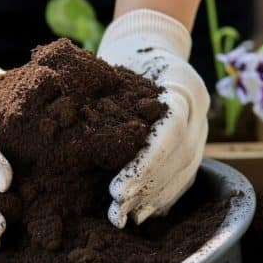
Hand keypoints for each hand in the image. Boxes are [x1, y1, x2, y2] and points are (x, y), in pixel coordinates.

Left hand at [96, 9, 209, 226]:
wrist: (150, 45)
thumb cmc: (122, 57)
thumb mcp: (111, 67)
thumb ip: (99, 93)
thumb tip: (61, 115)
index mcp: (181, 85)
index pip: (168, 133)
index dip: (145, 165)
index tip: (117, 190)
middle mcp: (198, 110)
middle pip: (179, 159)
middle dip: (147, 189)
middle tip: (116, 212)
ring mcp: (201, 128)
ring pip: (184, 173)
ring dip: (154, 199)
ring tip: (125, 218)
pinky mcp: (196, 144)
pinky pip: (185, 178)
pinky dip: (164, 198)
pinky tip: (142, 214)